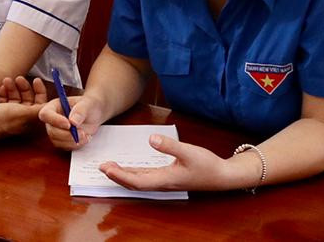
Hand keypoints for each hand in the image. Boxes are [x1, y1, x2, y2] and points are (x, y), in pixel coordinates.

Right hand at [0, 76, 49, 135]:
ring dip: (12, 88)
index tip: (36, 80)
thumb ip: (39, 108)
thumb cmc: (2, 120)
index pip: (41, 104)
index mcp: (31, 121)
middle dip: (24, 87)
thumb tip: (53, 107)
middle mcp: (22, 118)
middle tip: (19, 78)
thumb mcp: (24, 112)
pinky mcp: (0, 112)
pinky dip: (4, 93)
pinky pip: (5, 99)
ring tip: (6, 81)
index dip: (40, 91)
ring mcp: (11, 115)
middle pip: (28, 99)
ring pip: (16, 97)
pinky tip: (1, 88)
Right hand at [38, 94, 103, 149]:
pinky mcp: (62, 140)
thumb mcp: (87, 104)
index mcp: (54, 106)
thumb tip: (73, 121)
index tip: (69, 125)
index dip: (55, 121)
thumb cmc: (89, 105)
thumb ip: (80, 110)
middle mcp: (52, 120)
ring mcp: (56, 131)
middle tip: (82, 133)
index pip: (46, 114)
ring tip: (86, 135)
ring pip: (57, 141)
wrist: (94, 114)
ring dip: (72, 141)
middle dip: (67, 135)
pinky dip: (76, 145)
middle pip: (51, 131)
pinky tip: (86, 138)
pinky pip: (65, 147)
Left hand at [98, 135, 232, 191]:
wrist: (222, 176)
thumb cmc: (207, 165)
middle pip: (134, 183)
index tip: (107, 169)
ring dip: (123, 175)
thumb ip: (170, 146)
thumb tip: (151, 139)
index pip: (137, 181)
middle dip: (117, 176)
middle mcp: (162, 183)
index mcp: (165, 179)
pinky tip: (129, 169)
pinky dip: (133, 174)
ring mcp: (165, 182)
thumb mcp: (189, 152)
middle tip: (101, 167)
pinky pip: (145, 178)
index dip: (121, 176)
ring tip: (109, 168)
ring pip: (139, 181)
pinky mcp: (168, 178)